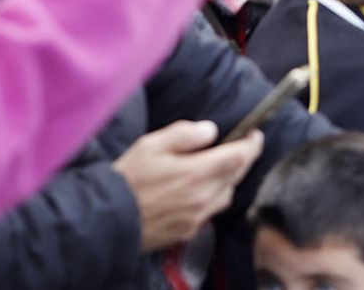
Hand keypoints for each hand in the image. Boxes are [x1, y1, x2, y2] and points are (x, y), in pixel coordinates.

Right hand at [113, 120, 263, 252]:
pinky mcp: (188, 231)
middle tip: (238, 146)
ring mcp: (197, 217)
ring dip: (228, 179)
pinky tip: (198, 189)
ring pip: (226, 195)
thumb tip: (210, 131)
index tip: (255, 134)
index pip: (240, 157)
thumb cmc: (128, 179)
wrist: (108, 219)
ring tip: (216, 167)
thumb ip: (185, 133)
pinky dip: (212, 197)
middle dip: (242, 159)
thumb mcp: (152, 144)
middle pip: (237, 176)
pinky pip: (211, 211)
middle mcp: (203, 198)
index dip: (252, 144)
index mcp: (197, 173)